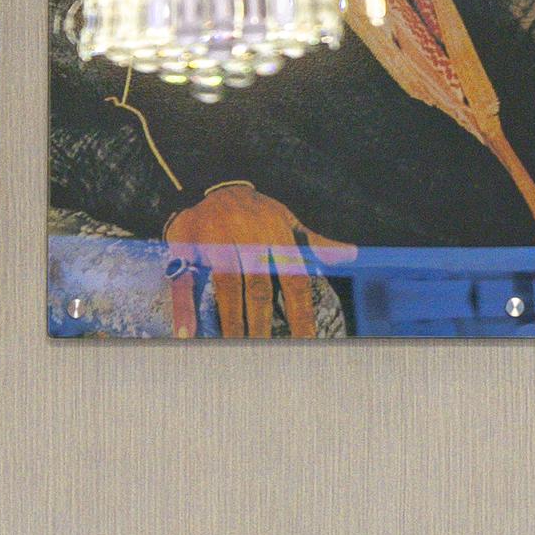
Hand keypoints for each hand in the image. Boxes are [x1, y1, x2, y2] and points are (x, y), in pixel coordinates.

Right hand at [161, 184, 352, 338]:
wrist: (212, 181)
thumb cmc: (255, 210)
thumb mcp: (286, 219)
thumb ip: (315, 242)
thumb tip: (350, 254)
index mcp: (275, 233)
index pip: (293, 278)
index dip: (299, 311)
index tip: (305, 340)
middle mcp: (246, 237)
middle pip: (257, 286)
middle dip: (262, 321)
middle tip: (266, 352)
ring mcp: (215, 242)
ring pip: (226, 286)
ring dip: (231, 320)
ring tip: (235, 348)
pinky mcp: (186, 247)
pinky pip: (184, 280)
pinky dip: (184, 308)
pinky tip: (187, 333)